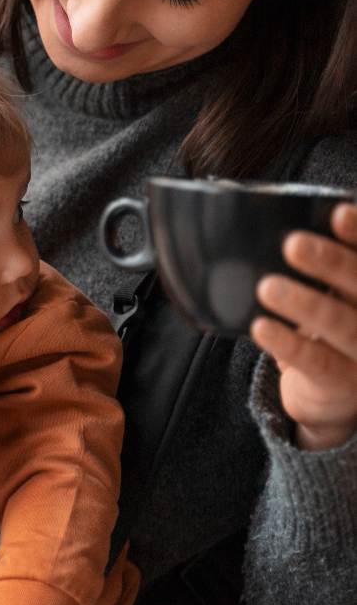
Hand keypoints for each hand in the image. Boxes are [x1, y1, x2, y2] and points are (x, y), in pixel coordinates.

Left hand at [251, 202, 356, 450]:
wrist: (333, 391)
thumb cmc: (328, 321)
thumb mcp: (332, 290)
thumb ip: (320, 263)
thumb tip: (269, 217)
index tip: (337, 213)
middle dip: (331, 262)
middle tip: (293, 243)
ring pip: (341, 325)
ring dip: (305, 304)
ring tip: (268, 287)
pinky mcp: (343, 383)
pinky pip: (317, 362)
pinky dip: (287, 344)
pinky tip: (262, 328)